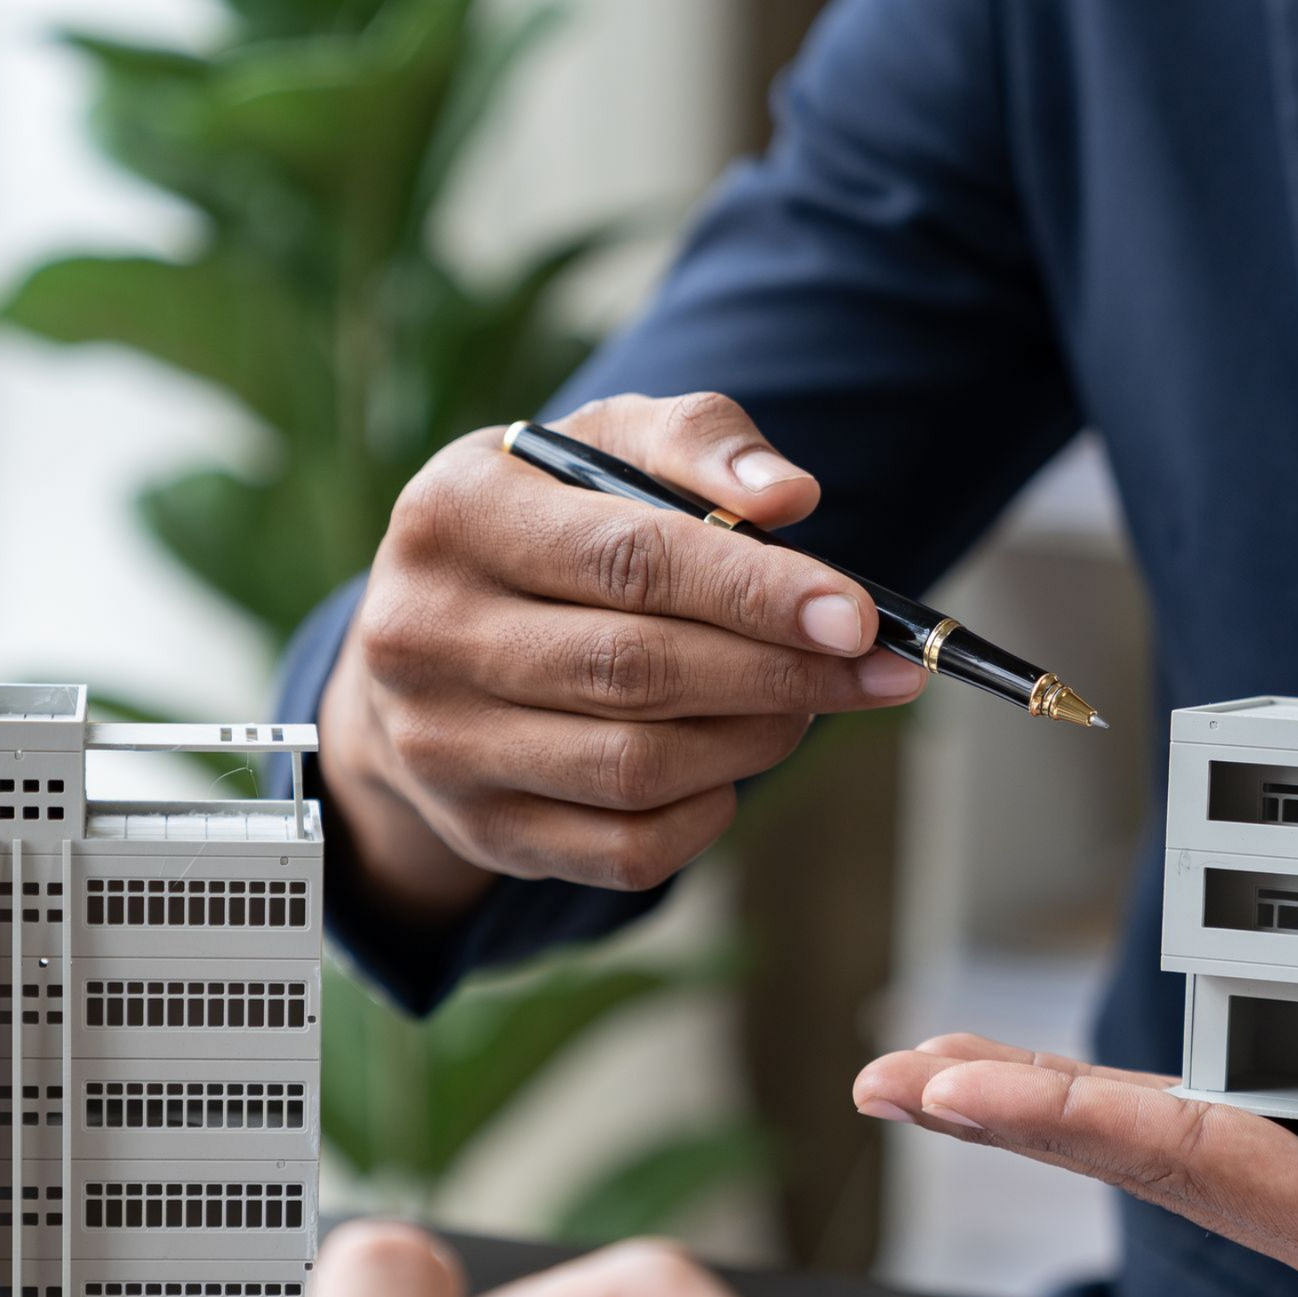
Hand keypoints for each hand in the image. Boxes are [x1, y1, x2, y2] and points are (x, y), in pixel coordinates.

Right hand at [320, 391, 920, 920]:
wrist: (423, 650)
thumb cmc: (545, 530)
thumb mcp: (601, 451)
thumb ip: (697, 446)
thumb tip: (790, 500)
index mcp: (454, 514)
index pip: (631, 559)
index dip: (757, 591)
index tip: (857, 617)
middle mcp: (424, 633)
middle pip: (638, 670)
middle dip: (780, 673)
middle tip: (874, 671)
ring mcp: (442, 747)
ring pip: (638, 769)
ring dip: (751, 741)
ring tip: (801, 705)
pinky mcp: (482, 832)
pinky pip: (627, 850)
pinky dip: (706, 812)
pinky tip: (725, 766)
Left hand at [855, 1036, 1297, 1296]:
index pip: (1192, 1162)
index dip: (1060, 1114)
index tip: (946, 1085)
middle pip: (1149, 1153)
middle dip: (1014, 1111)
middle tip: (898, 1072)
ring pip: (1184, 1137)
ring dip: (1066, 1102)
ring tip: (960, 1071)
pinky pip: (1250, 1117)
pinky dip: (1157, 1094)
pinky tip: (1114, 1083)